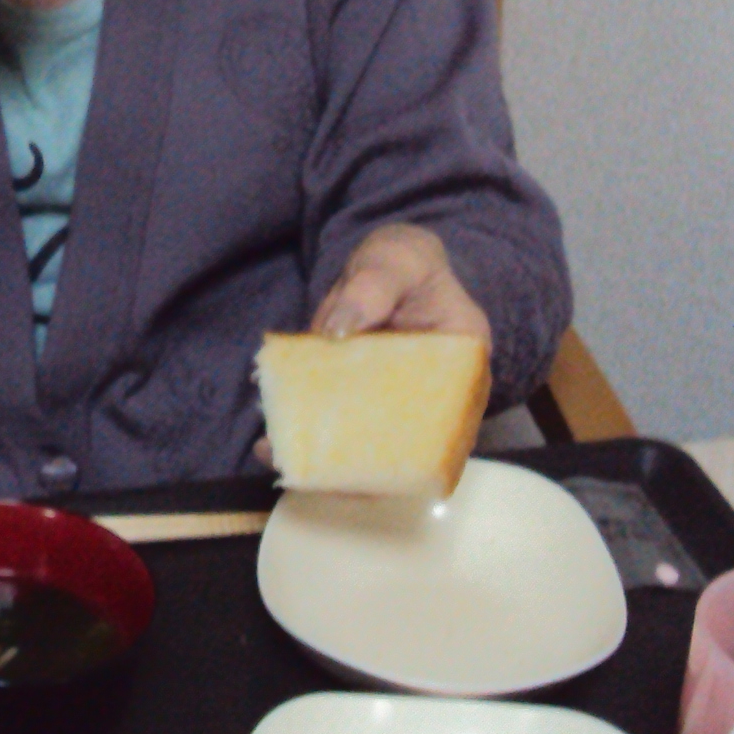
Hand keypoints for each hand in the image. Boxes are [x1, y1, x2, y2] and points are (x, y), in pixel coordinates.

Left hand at [256, 224, 494, 467]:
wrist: (386, 266)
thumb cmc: (402, 262)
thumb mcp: (393, 262)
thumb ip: (371, 288)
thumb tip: (338, 331)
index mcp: (464, 367)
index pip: (451, 423)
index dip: (418, 454)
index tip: (373, 466)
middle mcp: (435, 399)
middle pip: (405, 450)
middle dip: (359, 471)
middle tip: (312, 472)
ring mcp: (393, 405)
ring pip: (367, 449)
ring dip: (325, 462)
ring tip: (276, 457)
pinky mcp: (358, 404)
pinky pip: (338, 429)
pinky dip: (306, 438)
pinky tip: (269, 442)